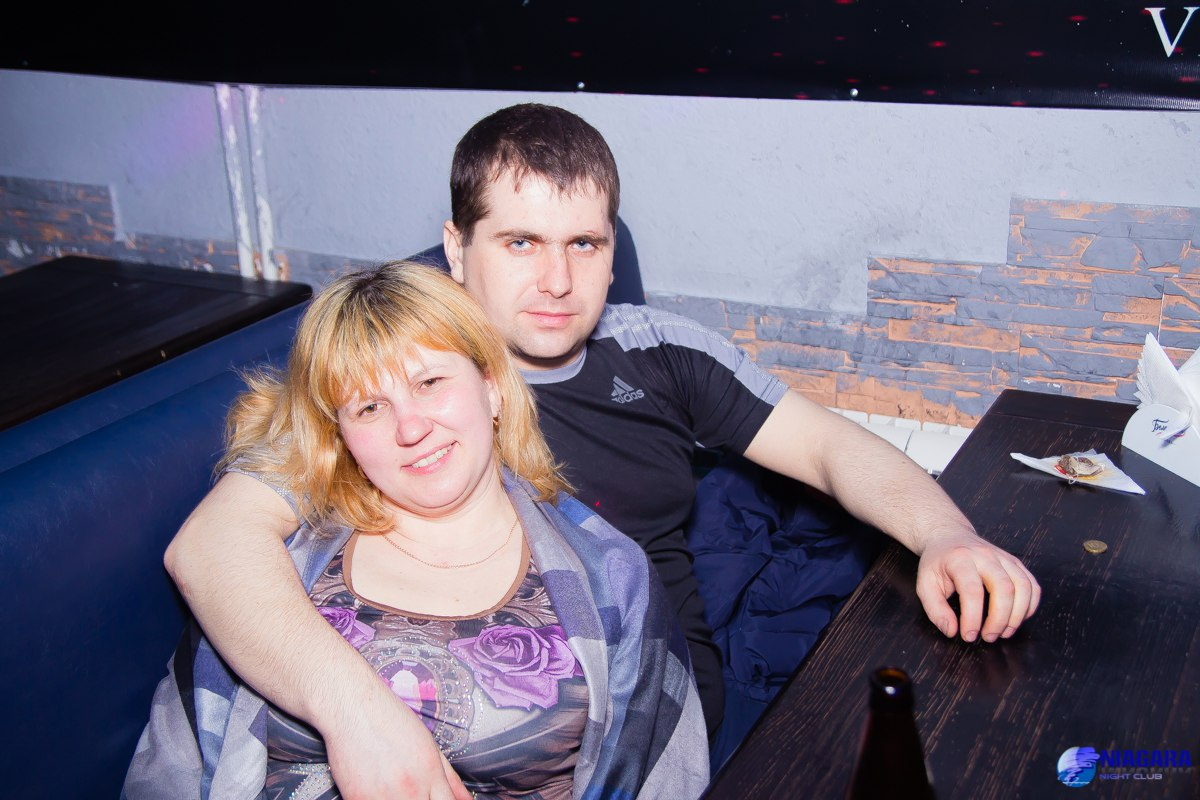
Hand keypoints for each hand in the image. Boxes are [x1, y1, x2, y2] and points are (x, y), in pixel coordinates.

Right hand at [324, 694, 471, 799]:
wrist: (353, 707)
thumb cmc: (391, 720)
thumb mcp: (428, 744)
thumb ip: (450, 777)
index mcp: (431, 774)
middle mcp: (411, 789)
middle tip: (413, 792)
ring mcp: (383, 797)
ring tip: (394, 789)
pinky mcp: (358, 799)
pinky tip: (376, 791)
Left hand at [914, 530, 1040, 642]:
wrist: (949, 536)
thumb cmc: (937, 563)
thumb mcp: (925, 584)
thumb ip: (935, 609)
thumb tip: (952, 631)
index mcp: (960, 559)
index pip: (972, 590)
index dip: (973, 617)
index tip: (969, 635)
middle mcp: (985, 555)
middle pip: (1003, 588)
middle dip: (999, 619)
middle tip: (988, 637)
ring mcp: (1004, 557)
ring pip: (1023, 586)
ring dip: (1018, 615)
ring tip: (1004, 632)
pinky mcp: (1015, 563)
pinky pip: (1032, 585)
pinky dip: (1030, 606)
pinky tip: (1017, 619)